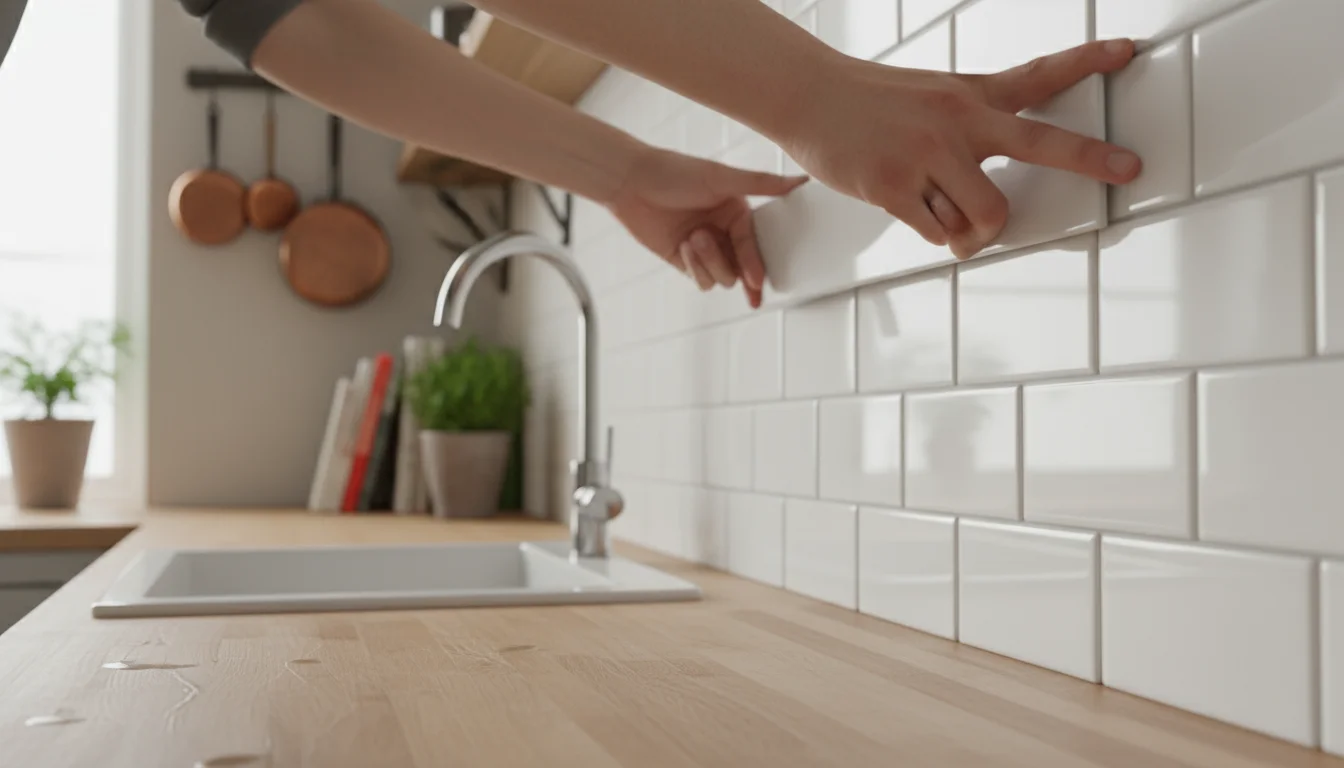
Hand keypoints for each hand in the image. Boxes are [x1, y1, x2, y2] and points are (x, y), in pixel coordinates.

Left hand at [606, 147, 807, 307]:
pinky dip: (695, 268)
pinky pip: (701, 280)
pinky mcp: (685, 261)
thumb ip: (762, 183)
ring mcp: (705, 249)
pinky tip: (684, 246)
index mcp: (738, 213)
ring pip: (722, 278)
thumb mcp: (722, 178)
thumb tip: (802, 181)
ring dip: (709, 262)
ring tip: (692, 236)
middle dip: (729, 264)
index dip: (757, 265)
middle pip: (741, 269)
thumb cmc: (675, 172)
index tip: (757, 281)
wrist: (631, 182)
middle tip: (711, 246)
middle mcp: (724, 232)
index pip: (755, 246)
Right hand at [778, 39, 1142, 259]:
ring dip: (969, 230)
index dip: (1087, 62)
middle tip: (1127, 170)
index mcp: (968, 96)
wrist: (807, 94)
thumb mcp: (928, 98)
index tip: (1127, 52)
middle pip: (1040, 144)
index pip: (1037, 75)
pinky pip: (938, 233)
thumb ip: (966, 136)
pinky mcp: (896, 186)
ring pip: (985, 216)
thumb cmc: (865, 102)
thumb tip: (982, 209)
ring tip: (942, 213)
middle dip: (1090, 159)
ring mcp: (929, 154)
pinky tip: (906, 204)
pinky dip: (930, 231)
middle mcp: (958, 121)